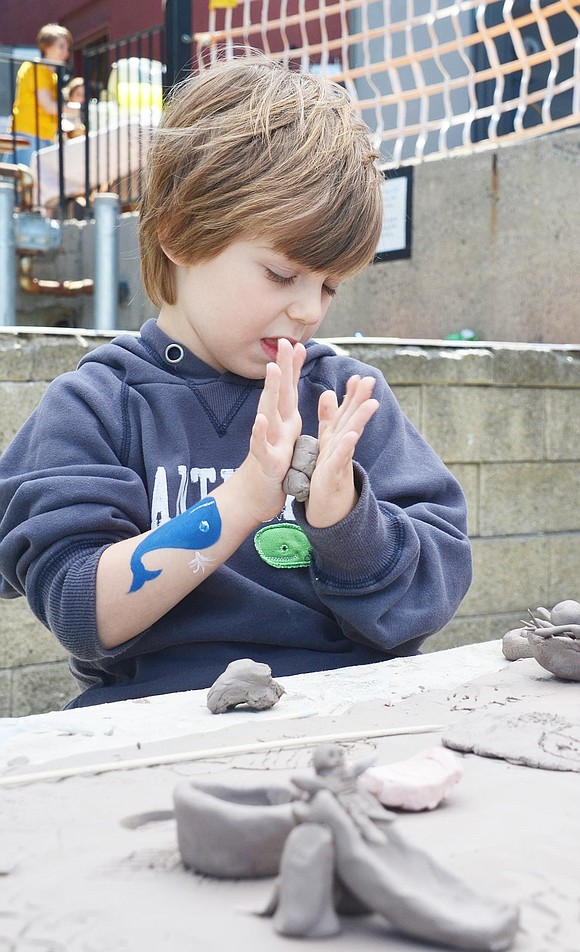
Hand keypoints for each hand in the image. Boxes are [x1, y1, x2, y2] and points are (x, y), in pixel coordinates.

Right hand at [239, 339, 304, 521]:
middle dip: (283, 367)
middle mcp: (274, 428)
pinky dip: (259, 434)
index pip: (289, 390)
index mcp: (283, 422)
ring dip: (270, 391)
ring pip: (269, 413)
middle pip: (278, 393)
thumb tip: (291, 396)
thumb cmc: (271, 467)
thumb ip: (286, 415)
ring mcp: (267, 442)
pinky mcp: (265, 462)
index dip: (293, 367)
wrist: (252, 498)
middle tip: (284, 342)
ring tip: (272, 369)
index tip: (298, 343)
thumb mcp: (284, 437)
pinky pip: (261, 447)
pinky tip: (259, 421)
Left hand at [305, 375, 378, 527]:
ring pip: (351, 436)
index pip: (346, 412)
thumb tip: (329, 392)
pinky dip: (345, 447)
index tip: (358, 376)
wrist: (326, 506)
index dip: (352, 395)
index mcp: (338, 436)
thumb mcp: (326, 441)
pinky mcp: (332, 474)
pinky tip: (352, 435)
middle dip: (361, 400)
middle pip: (353, 420)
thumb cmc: (326, 472)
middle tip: (370, 380)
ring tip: (372, 404)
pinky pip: (339, 459)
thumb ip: (328, 417)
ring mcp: (339, 459)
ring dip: (361, 420)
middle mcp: (342, 446)